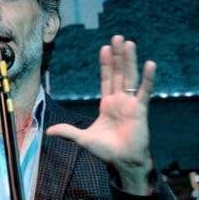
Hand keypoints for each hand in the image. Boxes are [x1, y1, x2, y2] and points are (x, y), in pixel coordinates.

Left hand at [46, 35, 154, 193]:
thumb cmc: (107, 152)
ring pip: (130, 77)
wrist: (123, 162)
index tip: (104, 48)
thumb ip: (68, 132)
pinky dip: (148, 78)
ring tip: (129, 43)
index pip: (106, 79)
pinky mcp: (140, 110)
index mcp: (108, 105)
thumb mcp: (83, 139)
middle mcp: (120, 101)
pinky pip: (145, 91)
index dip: (106, 64)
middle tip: (117, 37)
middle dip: (117, 55)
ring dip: (129, 60)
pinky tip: (150, 64)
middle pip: (119, 73)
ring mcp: (131, 104)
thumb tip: (48, 132)